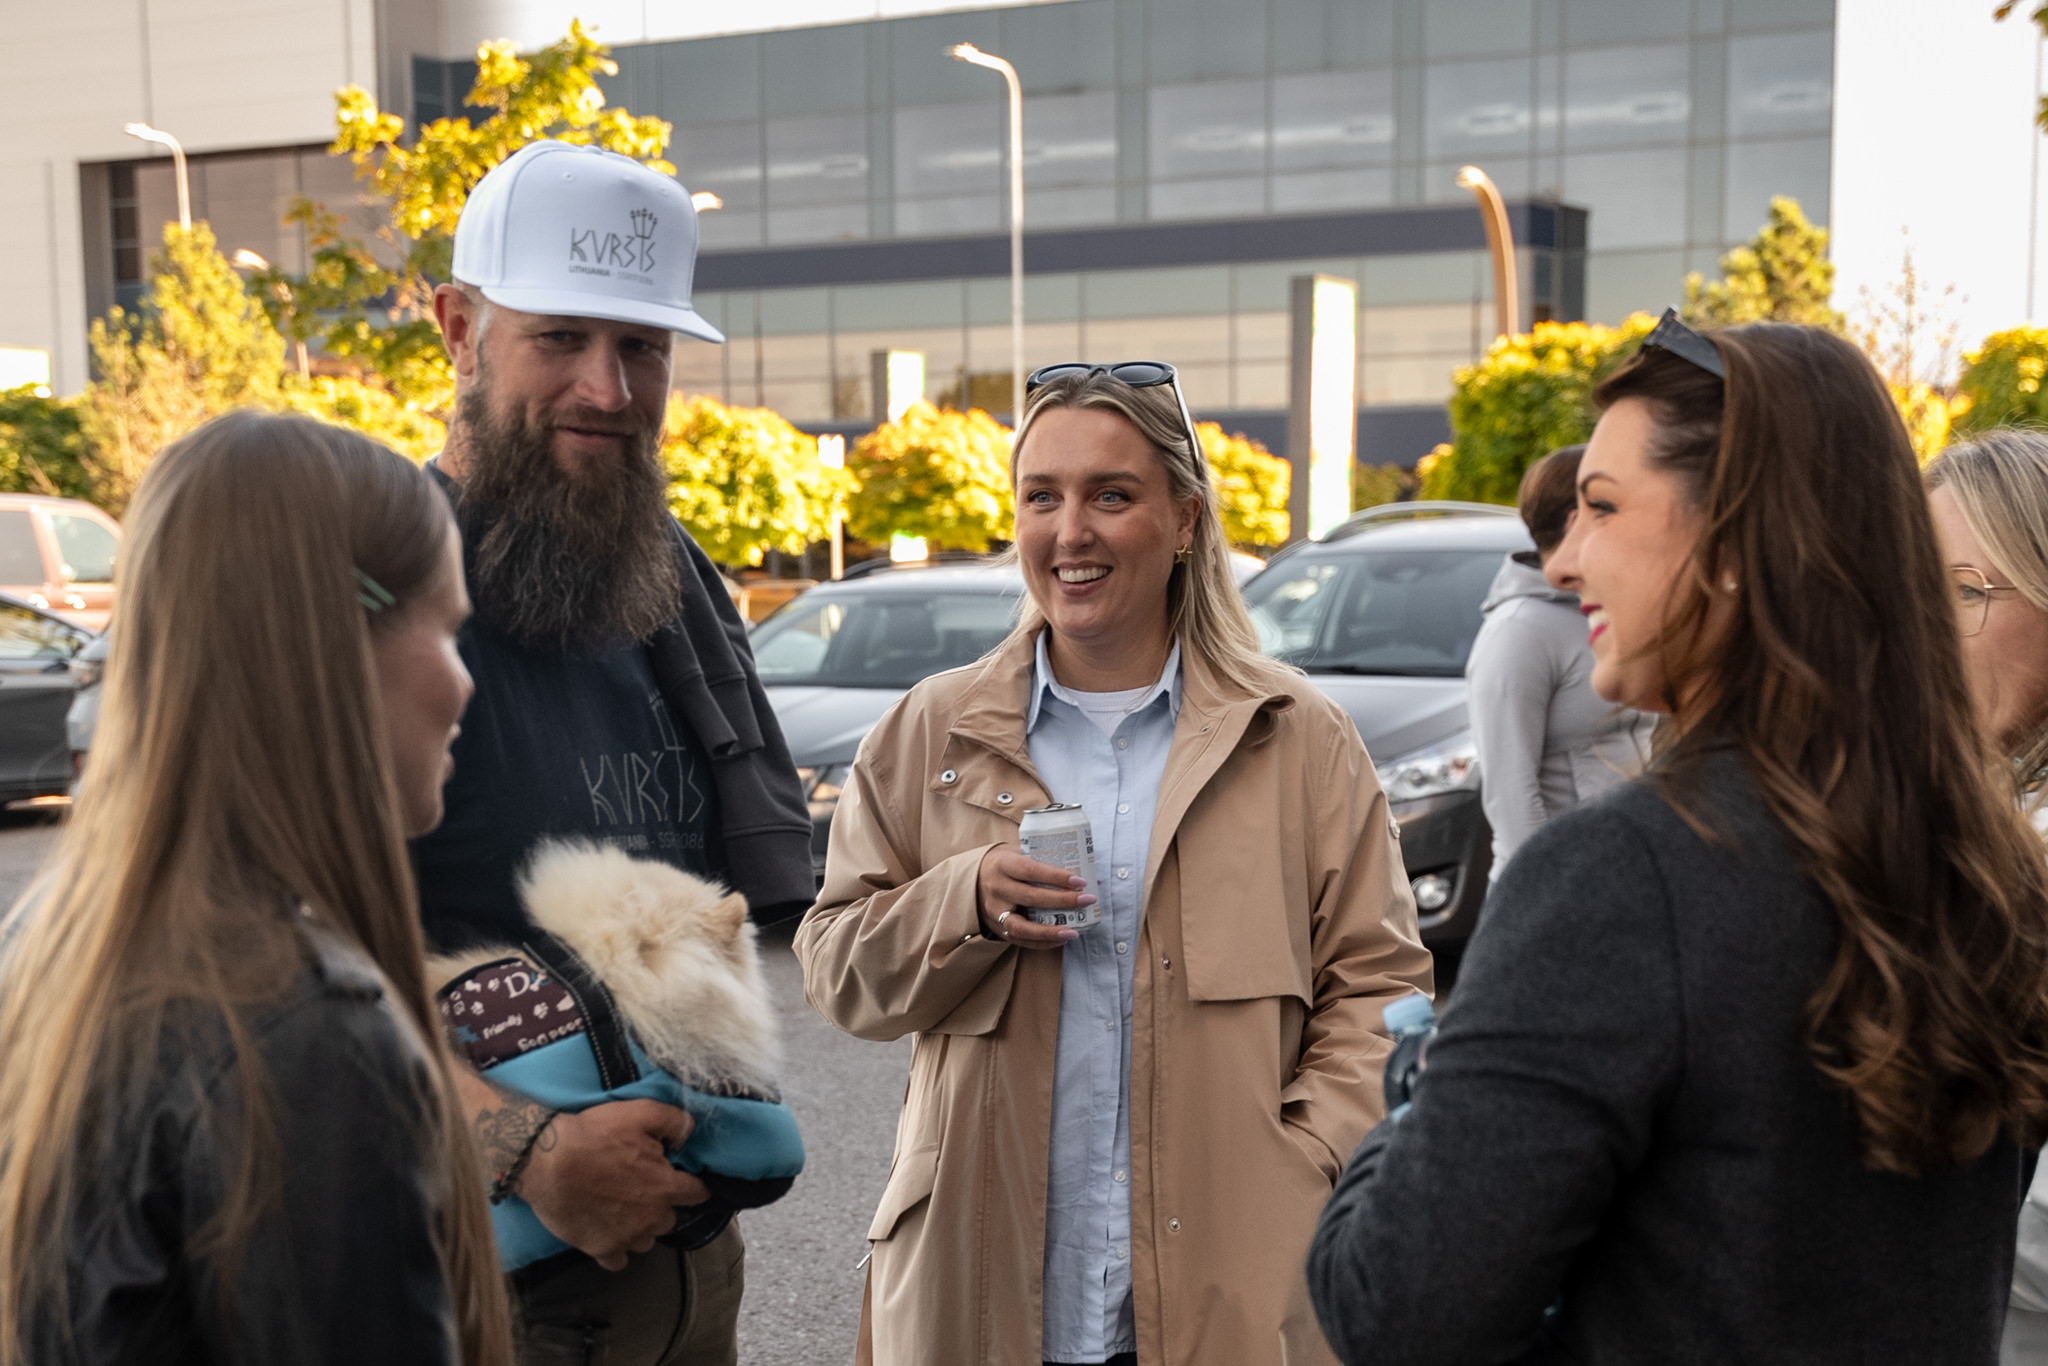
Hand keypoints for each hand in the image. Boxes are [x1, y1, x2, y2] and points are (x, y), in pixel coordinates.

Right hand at [517, 1099, 710, 1270]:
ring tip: (621, 1209)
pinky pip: (619, 1260)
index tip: (683, 1181)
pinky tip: (607, 1232)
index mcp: (665, 1187)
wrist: (547, 1161)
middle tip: (640, 1188)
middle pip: (669, 1217)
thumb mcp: (640, 1113)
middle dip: (660, 1204)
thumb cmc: (594, 1135)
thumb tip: (690, 1133)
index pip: (697, 1194)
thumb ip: (674, 1121)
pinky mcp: (601, 1250)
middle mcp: (652, 1218)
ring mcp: (626, 1237)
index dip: (692, 1185)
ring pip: (647, 1239)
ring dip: (640, 1227)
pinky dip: (617, 1248)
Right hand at [977, 847, 1091, 950]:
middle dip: (1062, 900)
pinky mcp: (997, 928)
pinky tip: (1061, 939)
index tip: (1081, 881)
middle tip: (1087, 900)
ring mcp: (995, 911)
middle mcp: (997, 888)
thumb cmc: (1007, 864)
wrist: (974, 878)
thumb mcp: (1019, 853)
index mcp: (1003, 864)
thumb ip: (1048, 862)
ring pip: (1021, 926)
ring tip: (1074, 932)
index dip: (1057, 876)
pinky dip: (1042, 942)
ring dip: (1050, 931)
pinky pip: (1020, 940)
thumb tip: (1092, 877)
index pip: (1032, 870)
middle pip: (1031, 897)